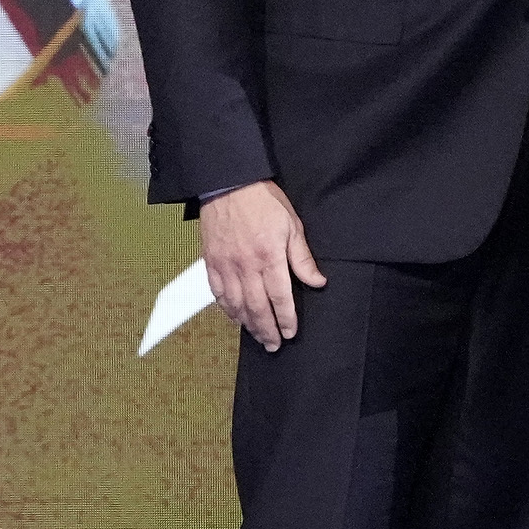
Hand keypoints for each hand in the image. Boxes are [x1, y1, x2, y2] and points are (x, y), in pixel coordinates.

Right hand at [199, 181, 327, 351]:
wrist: (228, 183)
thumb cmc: (262, 200)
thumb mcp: (292, 225)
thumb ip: (302, 257)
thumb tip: (317, 281)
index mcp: (269, 256)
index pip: (280, 297)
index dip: (286, 319)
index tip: (290, 332)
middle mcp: (246, 265)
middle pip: (257, 308)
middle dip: (267, 330)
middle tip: (274, 345)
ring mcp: (226, 265)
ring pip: (236, 305)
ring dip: (248, 324)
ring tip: (257, 336)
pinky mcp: (211, 262)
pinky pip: (217, 293)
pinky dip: (227, 309)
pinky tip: (235, 317)